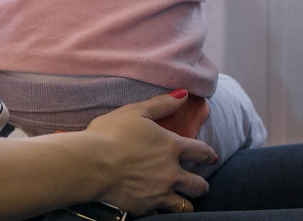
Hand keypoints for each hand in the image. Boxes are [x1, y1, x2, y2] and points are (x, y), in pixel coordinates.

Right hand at [80, 92, 216, 215]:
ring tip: (184, 200)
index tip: (210, 157)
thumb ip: (161, 104)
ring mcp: (160, 193)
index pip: (201, 152)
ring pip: (186, 205)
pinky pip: (161, 214)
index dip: (208, 154)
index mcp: (172, 146)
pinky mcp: (146, 208)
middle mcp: (172, 173)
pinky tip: (158, 207)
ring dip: (187, 201)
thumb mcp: (135, 112)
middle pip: (199, 184)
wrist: (91, 164)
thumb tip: (183, 94)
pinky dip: (162, 211)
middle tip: (200, 184)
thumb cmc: (110, 133)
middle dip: (201, 184)